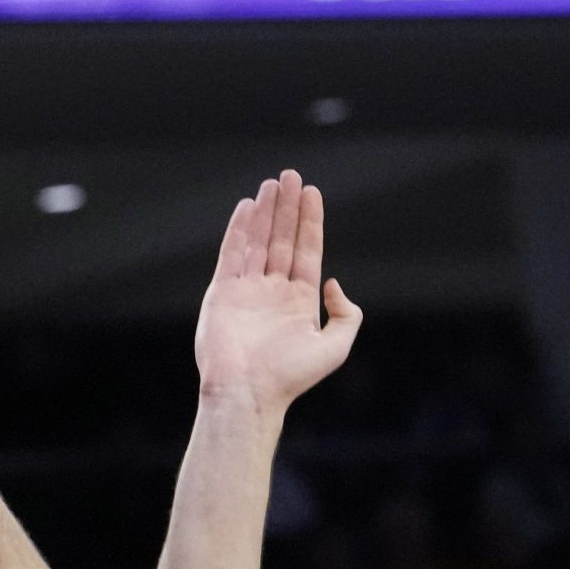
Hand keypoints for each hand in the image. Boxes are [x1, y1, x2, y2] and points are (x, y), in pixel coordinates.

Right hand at [193, 169, 360, 412]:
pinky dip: (239, 230)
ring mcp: (246, 291)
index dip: (310, 221)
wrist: (247, 392)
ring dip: (265, 212)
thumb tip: (334, 284)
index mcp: (299, 301)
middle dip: (287, 208)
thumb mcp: (336, 347)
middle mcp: (272, 292)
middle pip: (282, 239)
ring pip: (257, 241)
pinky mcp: (222, 293)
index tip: (311, 193)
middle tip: (290, 176)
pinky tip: (247, 207)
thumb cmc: (290, 376)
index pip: (306, 251)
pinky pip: (232, 254)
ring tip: (272, 184)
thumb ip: (347, 314)